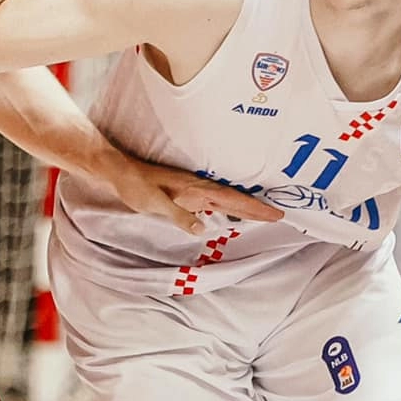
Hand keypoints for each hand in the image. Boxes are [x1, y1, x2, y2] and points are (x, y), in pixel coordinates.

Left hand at [104, 152, 285, 235]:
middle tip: (280, 215)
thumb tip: (203, 229)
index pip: (231, 200)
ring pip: (227, 199)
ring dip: (246, 206)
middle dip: (257, 207)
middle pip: (235, 199)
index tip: (275, 214)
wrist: (120, 172)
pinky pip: (215, 201)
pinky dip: (230, 206)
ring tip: (265, 213)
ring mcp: (193, 189)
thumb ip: (179, 216)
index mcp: (195, 190)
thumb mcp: (155, 203)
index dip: (253, 208)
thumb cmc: (136, 187)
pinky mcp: (186, 192)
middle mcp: (199, 188)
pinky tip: (232, 211)